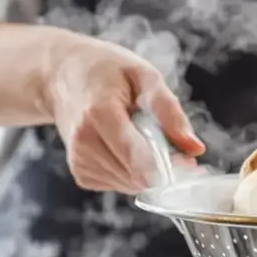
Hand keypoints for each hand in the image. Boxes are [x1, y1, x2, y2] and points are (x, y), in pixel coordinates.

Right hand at [44, 35, 204, 193]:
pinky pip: (120, 184)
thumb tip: (195, 148)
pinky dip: (132, 171)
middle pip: (138, 177)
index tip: (189, 162)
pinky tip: (126, 147)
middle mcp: (84, 142)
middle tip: (169, 142)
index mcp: (99, 114)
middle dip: (163, 168)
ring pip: (132, 185)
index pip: (139, 159)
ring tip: (142, 138)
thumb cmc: (107, 71)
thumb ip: (170, 112)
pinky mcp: (81, 174)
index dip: (170, 168)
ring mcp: (80, 161)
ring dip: (148, 170)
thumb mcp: (144, 76)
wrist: (61, 75)